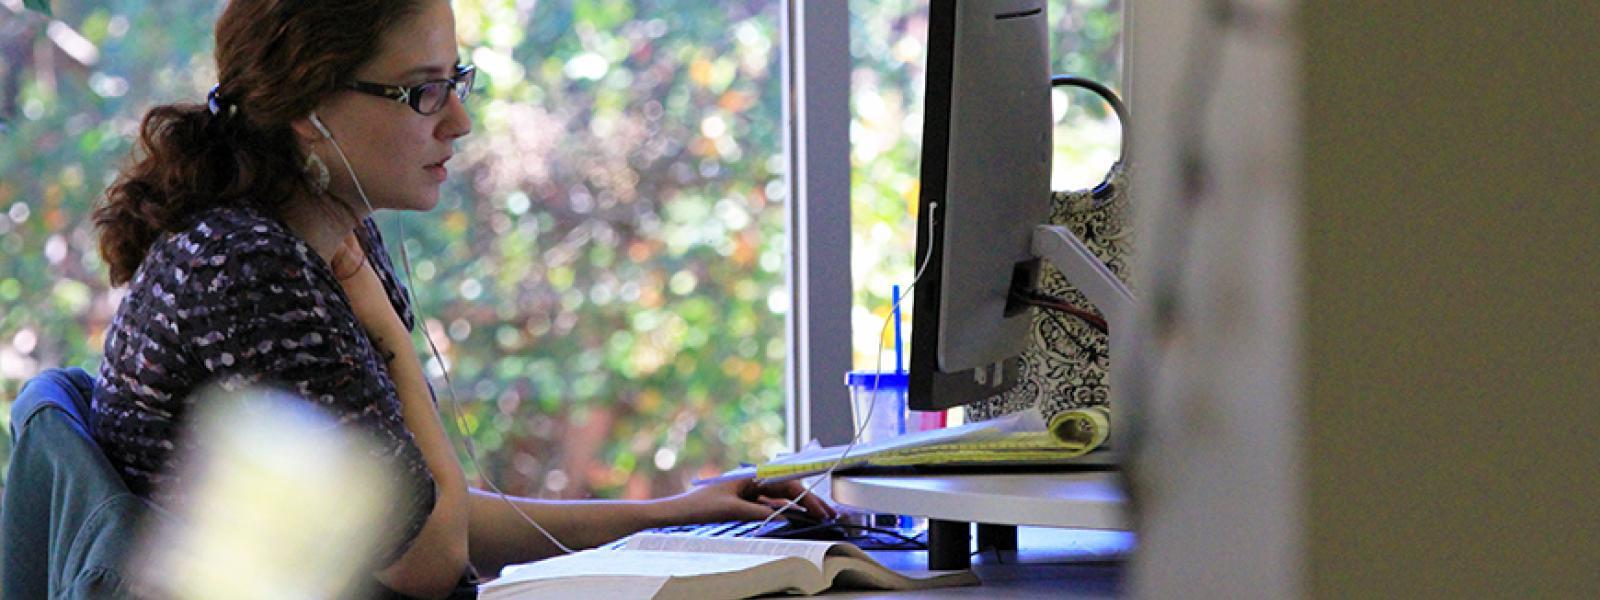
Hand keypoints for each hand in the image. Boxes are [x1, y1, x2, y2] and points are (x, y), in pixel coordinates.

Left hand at [662, 477, 838, 524]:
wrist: (680, 511)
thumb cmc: (701, 505)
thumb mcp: (732, 510)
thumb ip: (760, 513)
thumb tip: (785, 517)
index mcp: (752, 477)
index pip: (787, 485)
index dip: (807, 498)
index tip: (821, 509)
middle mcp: (754, 481)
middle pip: (789, 491)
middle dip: (810, 502)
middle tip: (829, 515)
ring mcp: (751, 491)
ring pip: (783, 498)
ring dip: (801, 507)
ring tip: (819, 517)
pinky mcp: (746, 501)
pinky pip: (772, 506)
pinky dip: (787, 511)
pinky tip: (797, 518)